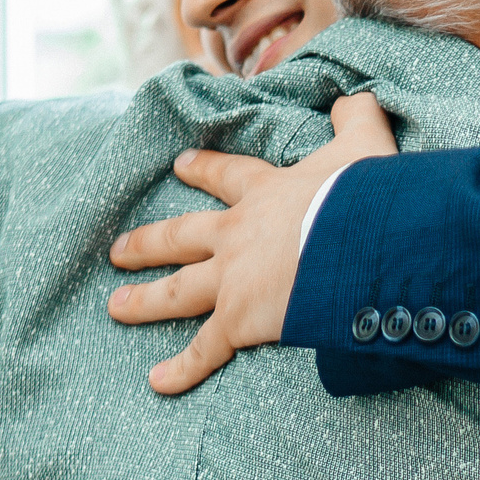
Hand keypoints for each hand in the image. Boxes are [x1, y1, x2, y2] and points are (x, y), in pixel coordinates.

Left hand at [107, 93, 396, 394]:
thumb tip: (354, 98)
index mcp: (264, 192)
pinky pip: (205, 351)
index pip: (226, 176)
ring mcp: (231, 279)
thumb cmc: (363, 195)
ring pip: (177, 291)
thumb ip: (356, 116)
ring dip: (144, 301)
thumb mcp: (364, 144)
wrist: (360, 243)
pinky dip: (181, 369)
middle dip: (148, 242)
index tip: (178, 165)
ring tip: (115, 308)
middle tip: (118, 250)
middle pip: (180, 237)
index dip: (202, 170)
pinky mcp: (239, 321)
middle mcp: (236, 235)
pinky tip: (156, 382)